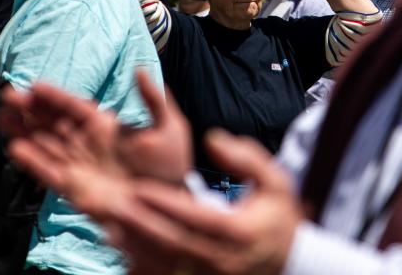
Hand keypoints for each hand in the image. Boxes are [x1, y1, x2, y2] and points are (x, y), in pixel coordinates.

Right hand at [0, 70, 192, 218]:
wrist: (171, 203)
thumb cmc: (172, 166)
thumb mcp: (170, 127)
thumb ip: (154, 100)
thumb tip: (141, 69)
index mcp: (106, 126)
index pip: (74, 106)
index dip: (54, 96)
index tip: (34, 85)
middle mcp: (88, 143)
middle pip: (52, 122)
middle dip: (30, 110)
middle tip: (6, 96)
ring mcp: (80, 165)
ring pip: (45, 144)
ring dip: (23, 132)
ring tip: (2, 118)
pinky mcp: (76, 188)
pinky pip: (50, 173)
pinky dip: (33, 163)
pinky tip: (15, 150)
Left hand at [109, 129, 301, 274]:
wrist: (290, 259)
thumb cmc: (277, 216)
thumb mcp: (274, 181)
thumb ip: (246, 157)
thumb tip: (213, 139)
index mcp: (239, 231)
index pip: (195, 217)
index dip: (165, 204)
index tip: (139, 188)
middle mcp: (222, 258)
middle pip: (173, 243)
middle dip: (141, 224)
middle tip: (115, 204)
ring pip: (166, 263)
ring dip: (137, 245)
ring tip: (112, 224)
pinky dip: (144, 263)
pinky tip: (126, 247)